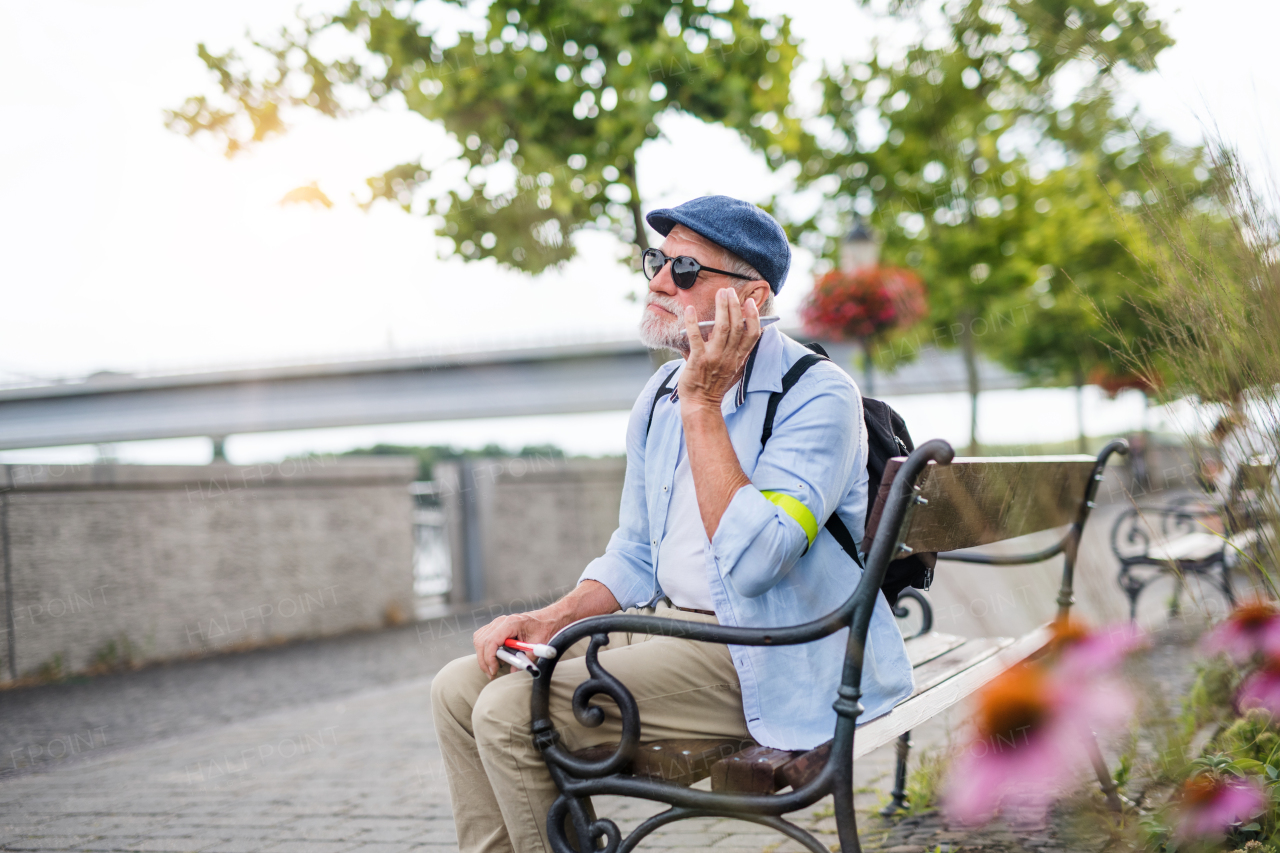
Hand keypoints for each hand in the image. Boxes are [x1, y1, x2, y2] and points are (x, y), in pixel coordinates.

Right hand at [472, 607, 563, 677]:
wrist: (548, 619)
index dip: (490, 658)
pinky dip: (484, 649)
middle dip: (484, 661)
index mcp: (511, 623)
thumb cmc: (544, 629)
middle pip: (481, 641)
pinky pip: (482, 637)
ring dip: (483, 656)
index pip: (491, 641)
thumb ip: (526, 658)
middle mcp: (501, 621)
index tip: (494, 671)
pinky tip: (495, 657)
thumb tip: (512, 671)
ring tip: (494, 667)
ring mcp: (497, 622)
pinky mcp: (496, 626)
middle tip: (491, 674)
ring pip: (479, 639)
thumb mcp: (537, 645)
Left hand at [678, 288, 760, 409]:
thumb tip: (729, 326)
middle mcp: (729, 356)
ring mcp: (714, 358)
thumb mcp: (729, 366)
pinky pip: (696, 337)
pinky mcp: (698, 360)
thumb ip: (732, 348)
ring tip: (720, 294)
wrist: (701, 404)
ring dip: (721, 308)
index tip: (750, 302)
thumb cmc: (713, 384)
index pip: (752, 335)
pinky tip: (691, 309)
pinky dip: (693, 322)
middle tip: (730, 291)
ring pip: (722, 328)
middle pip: (737, 326)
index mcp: (738, 357)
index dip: (753, 317)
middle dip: (735, 306)